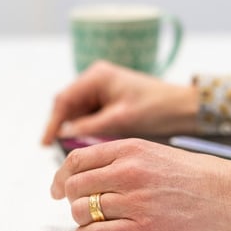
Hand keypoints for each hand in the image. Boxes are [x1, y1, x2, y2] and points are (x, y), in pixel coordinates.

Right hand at [41, 61, 198, 145]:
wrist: (184, 108)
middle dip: (63, 128)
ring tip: (74, 154)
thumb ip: (90, 126)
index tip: (46, 144)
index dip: (53, 123)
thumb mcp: (121, 119)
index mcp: (97, 77)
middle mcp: (96, 79)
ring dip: (75, 131)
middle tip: (58, 152)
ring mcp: (103, 89)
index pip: (64, 100)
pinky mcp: (110, 100)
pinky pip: (90, 116)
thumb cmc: (156, 108)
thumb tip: (65, 135)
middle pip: (68, 106)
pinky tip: (88, 147)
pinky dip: (87, 130)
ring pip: (78, 113)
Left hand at [50, 138, 230, 230]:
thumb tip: (88, 174)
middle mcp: (129, 172)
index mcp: (131, 149)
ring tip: (98, 223)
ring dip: (82, 220)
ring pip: (80, 212)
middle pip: (74, 187)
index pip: (77, 160)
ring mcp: (136, 202)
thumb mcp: (158, 153)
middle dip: (72, 200)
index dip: (61, 176)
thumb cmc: (204, 176)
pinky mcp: (145, 230)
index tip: (59, 188)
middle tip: (81, 209)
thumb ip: (124, 159)